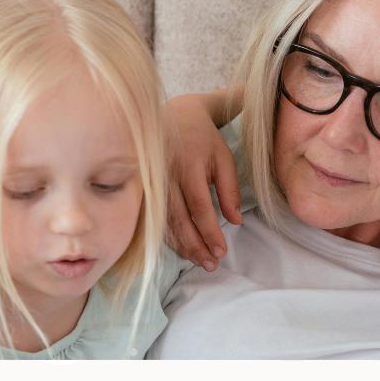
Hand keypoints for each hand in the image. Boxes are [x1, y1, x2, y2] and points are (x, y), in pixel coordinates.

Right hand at [163, 91, 243, 270]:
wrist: (174, 116)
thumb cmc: (204, 139)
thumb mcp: (224, 158)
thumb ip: (230, 189)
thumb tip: (236, 221)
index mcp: (188, 165)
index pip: (199, 206)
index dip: (210, 231)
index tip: (222, 251)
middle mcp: (165, 175)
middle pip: (179, 219)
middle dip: (195, 246)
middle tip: (211, 264)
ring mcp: (151, 182)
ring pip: (164, 221)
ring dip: (182, 245)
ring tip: (200, 261)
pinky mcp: (144, 188)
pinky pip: (154, 217)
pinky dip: (168, 236)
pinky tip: (182, 248)